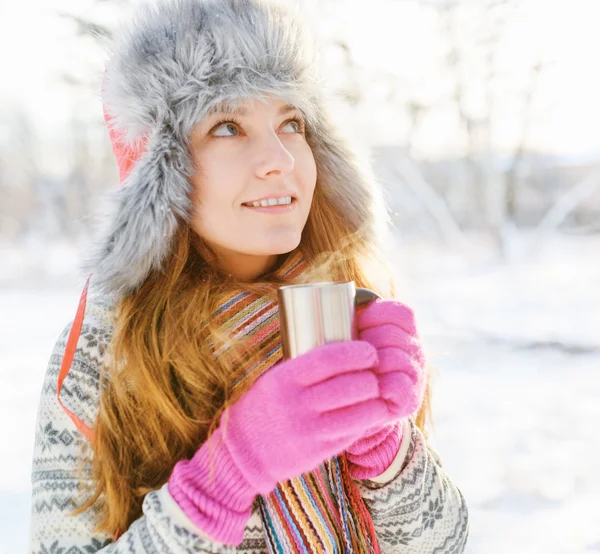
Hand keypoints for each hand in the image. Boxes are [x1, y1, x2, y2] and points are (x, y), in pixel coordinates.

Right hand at [168, 340, 388, 543]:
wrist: (244, 450)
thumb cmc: (266, 406)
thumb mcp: (276, 378)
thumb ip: (306, 368)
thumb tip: (347, 349)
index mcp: (285, 379)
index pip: (329, 359)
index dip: (356, 353)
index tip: (368, 351)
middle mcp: (297, 404)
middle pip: (351, 386)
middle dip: (371, 377)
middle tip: (375, 373)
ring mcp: (309, 431)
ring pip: (360, 413)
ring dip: (376, 401)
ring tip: (377, 394)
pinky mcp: (319, 452)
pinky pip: (354, 433)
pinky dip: (367, 421)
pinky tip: (368, 413)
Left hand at [345, 300, 425, 478]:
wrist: (353, 406)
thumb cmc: (349, 362)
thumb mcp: (354, 335)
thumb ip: (354, 315)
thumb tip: (348, 298)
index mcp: (406, 330)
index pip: (401, 313)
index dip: (376, 315)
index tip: (357, 323)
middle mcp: (416, 351)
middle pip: (393, 335)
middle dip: (368, 341)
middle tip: (351, 352)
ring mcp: (416, 375)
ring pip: (394, 359)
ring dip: (370, 364)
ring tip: (355, 369)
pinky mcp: (410, 399)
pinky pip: (397, 385)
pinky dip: (379, 385)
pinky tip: (367, 386)